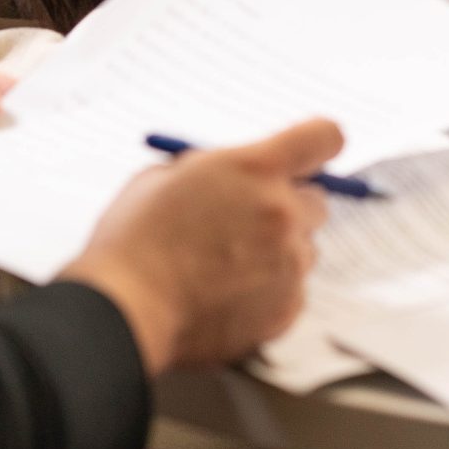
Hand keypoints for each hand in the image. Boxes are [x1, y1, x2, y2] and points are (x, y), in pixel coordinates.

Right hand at [63, 119, 341, 373]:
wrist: (124, 310)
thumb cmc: (133, 241)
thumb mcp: (166, 177)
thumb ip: (212, 170)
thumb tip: (234, 173)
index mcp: (256, 168)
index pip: (324, 137)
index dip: (317, 145)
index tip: (308, 155)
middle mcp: (282, 212)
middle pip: (317, 200)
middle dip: (288, 206)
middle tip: (248, 221)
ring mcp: (288, 263)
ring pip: (304, 249)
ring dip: (279, 251)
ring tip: (228, 266)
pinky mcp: (285, 309)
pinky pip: (294, 290)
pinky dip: (271, 291)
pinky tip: (229, 294)